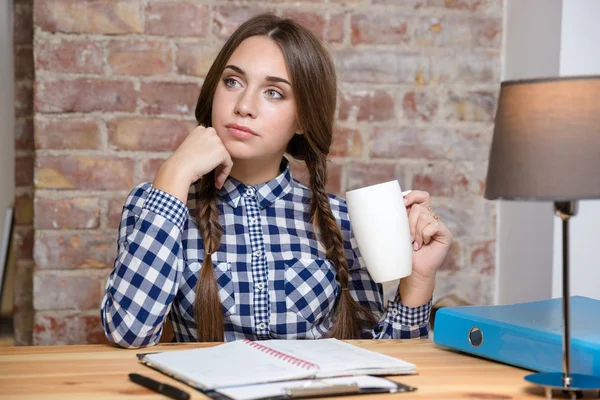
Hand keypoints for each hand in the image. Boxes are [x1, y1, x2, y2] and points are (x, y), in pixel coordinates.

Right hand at [153, 126, 232, 202]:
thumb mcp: (192, 148)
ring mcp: (217, 141)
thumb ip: (203, 147)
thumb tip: (213, 156)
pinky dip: (224, 174)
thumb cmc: (182, 162)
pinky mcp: (222, 151)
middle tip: (213, 176)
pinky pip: (228, 164)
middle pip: (220, 149)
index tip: (207, 166)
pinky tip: (217, 182)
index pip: (212, 143)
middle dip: (217, 163)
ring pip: (225, 158)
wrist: (180, 168)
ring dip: (220, 170)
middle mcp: (210, 132)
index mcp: (201, 129)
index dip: (211, 156)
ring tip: (215, 181)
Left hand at [399, 190, 451, 305]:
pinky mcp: (445, 233)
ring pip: (425, 217)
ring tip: (415, 244)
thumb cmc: (403, 252)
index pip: (421, 196)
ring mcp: (438, 225)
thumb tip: (390, 201)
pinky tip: (424, 245)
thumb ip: (398, 216)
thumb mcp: (398, 231)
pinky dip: (425, 235)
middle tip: (408, 238)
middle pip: (420, 207)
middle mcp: (430, 217)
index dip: (413, 196)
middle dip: (410, 222)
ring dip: (416, 232)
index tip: (403, 203)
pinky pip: (433, 226)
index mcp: (419, 214)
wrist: (412, 270)